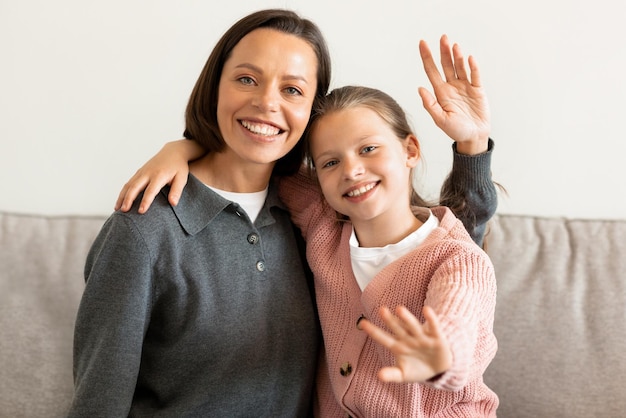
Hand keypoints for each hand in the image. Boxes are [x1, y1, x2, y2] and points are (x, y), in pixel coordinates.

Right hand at [115, 140, 203, 212]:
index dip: (145, 201)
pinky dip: (123, 192)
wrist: (173, 152)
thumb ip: (177, 191)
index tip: (141, 211)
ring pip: (128, 185)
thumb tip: (173, 204)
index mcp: (159, 175)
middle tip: (124, 210)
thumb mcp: (182, 178)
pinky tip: (120, 201)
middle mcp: (148, 173)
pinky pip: (128, 183)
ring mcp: (142, 172)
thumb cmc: (178, 167)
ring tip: (117, 209)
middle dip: (128, 199)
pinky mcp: (139, 172)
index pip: (151, 190)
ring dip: (122, 196)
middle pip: (135, 187)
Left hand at [360, 305, 451, 382]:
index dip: (374, 331)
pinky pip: (434, 327)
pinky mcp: (437, 338)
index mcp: (398, 346)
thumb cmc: (417, 369)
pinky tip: (426, 310)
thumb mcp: (403, 374)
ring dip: (407, 318)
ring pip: (413, 326)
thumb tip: (379, 376)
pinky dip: (431, 319)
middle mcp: (408, 338)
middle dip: (390, 320)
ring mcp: (422, 337)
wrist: (439, 370)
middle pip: (397, 328)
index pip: (384, 338)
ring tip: (399, 309)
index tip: (362, 323)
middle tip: (381, 310)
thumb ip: (391, 374)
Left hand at [419, 34, 490, 154]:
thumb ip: (430, 105)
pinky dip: (472, 67)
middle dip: (444, 51)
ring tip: (454, 46)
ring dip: (457, 56)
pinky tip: (469, 58)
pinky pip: (474, 75)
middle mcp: (451, 87)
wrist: (473, 137)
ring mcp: (465, 87)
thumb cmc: (455, 130)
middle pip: (446, 65)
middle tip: (443, 38)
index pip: (431, 71)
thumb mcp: (440, 120)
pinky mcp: (477, 90)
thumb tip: (420, 89)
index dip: (427, 57)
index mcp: (440, 93)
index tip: (422, 43)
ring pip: (460, 67)